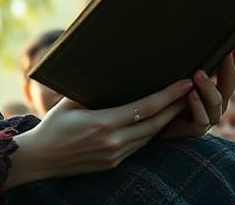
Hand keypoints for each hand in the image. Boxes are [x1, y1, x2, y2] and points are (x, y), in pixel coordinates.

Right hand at [5, 78, 194, 187]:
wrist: (40, 159)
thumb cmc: (52, 125)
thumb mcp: (70, 103)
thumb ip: (92, 90)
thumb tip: (110, 70)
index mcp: (103, 124)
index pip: (145, 108)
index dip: (168, 95)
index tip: (185, 82)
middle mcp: (113, 142)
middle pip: (155, 124)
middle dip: (177, 107)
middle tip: (194, 90)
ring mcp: (115, 156)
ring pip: (150, 137)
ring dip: (168, 121)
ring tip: (182, 104)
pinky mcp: (113, 163)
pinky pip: (139, 146)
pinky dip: (152, 132)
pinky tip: (160, 122)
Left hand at [160, 47, 234, 139]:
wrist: (151, 124)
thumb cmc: (168, 97)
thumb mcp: (182, 77)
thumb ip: (196, 65)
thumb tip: (209, 45)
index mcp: (215, 92)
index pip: (231, 76)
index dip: (234, 64)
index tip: (234, 48)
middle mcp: (215, 106)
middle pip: (229, 88)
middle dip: (226, 71)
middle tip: (222, 55)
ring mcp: (207, 119)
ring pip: (217, 103)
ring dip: (209, 87)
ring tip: (198, 73)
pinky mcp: (194, 131)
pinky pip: (202, 121)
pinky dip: (198, 106)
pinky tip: (191, 94)